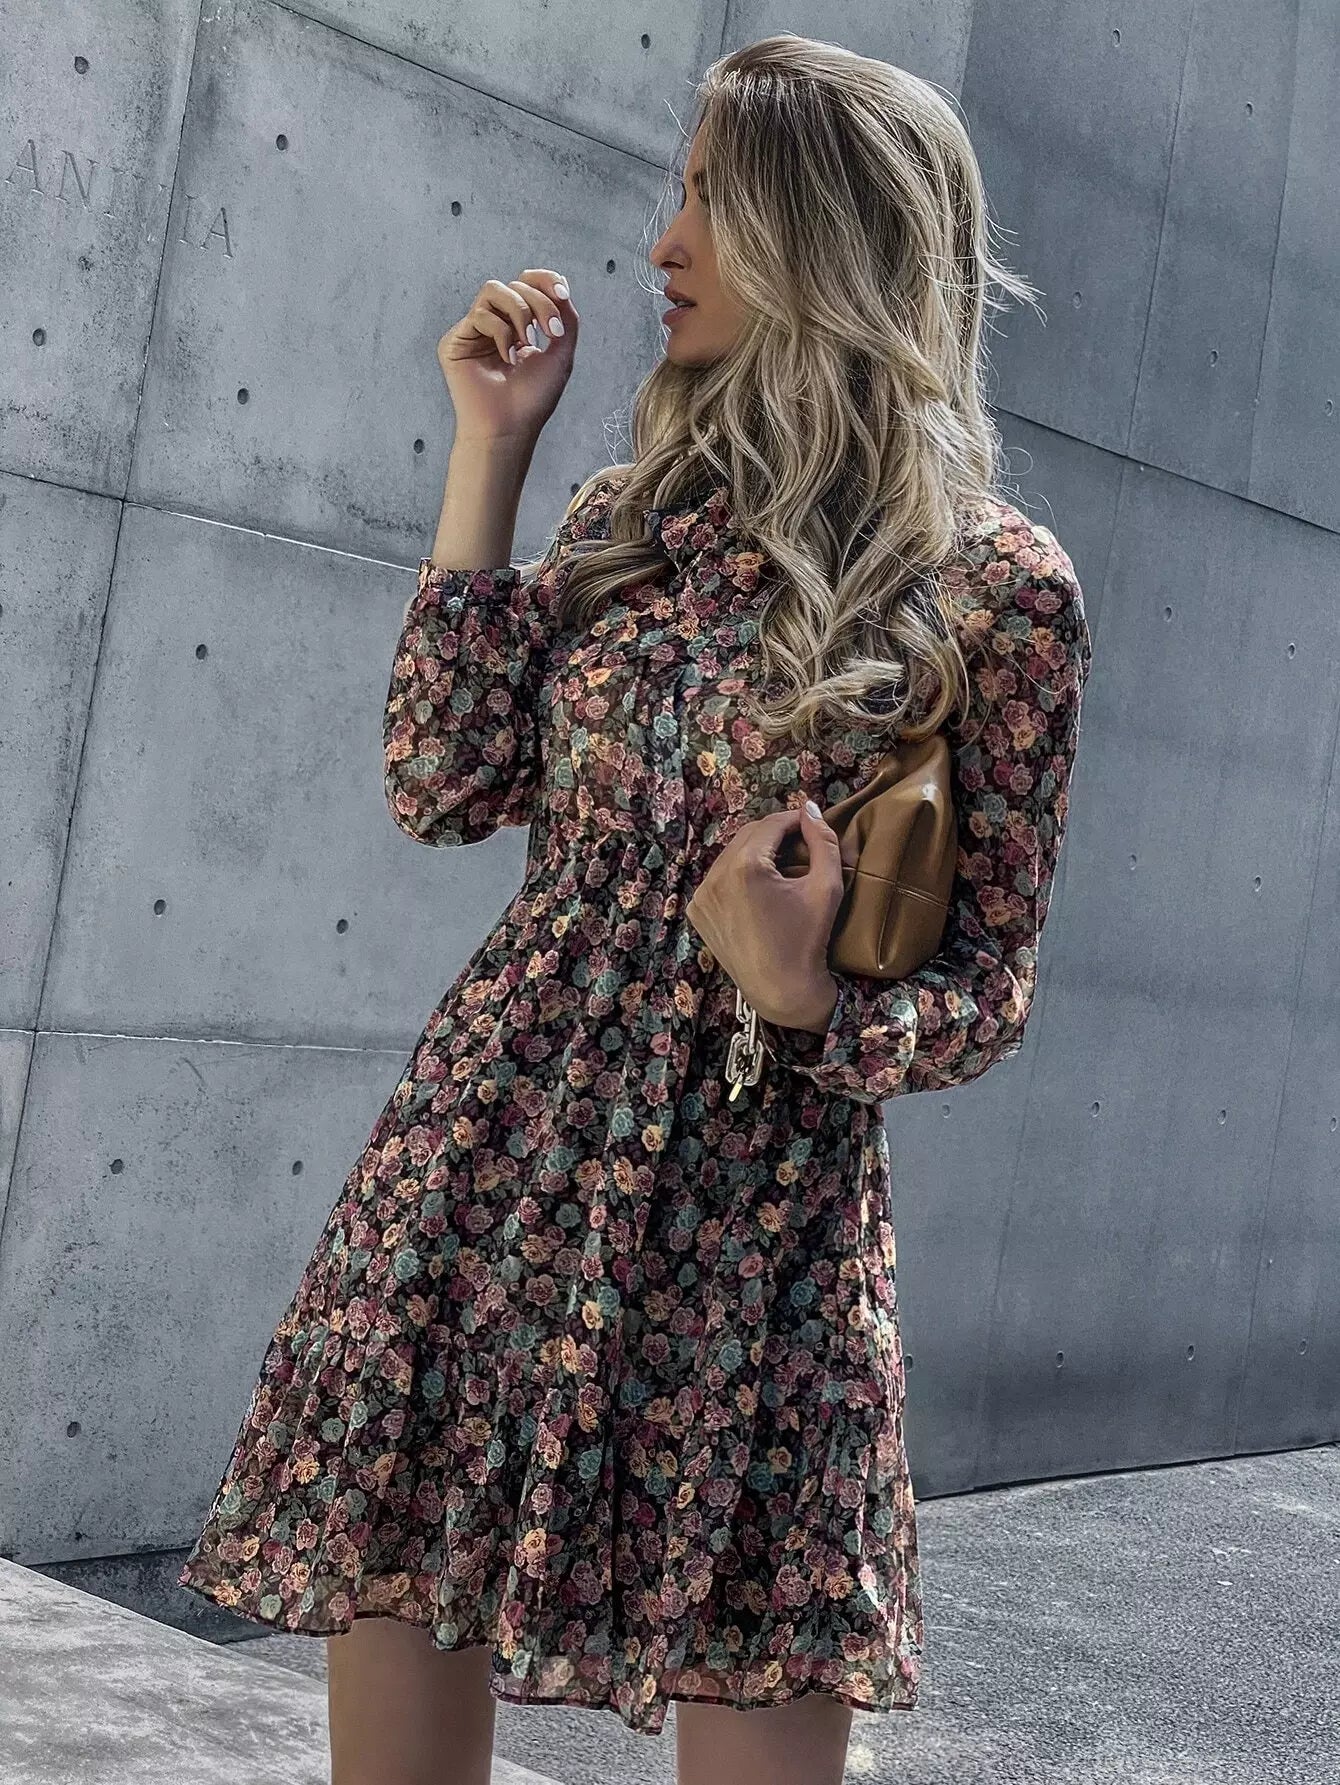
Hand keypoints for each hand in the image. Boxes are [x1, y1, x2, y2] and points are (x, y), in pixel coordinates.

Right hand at [437, 268, 577, 445]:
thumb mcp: (560, 355)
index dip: (544, 280)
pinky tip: (507, 358)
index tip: (562, 293)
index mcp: (518, 327)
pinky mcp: (455, 341)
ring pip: (494, 289)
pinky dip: (501, 333)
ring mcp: (474, 332)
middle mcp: (495, 325)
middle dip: (539, 303)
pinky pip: (480, 314)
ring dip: (519, 311)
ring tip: (527, 341)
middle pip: (516, 285)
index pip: (528, 285)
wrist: (509, 428)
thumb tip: (559, 286)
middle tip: (551, 332)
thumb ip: (565, 318)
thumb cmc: (532, 400)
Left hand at [685, 801, 847, 1031]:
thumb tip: (810, 809)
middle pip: (748, 836)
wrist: (781, 990)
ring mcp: (702, 895)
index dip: (794, 819)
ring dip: (756, 852)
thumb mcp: (826, 887)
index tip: (811, 824)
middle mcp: (715, 877)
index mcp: (745, 868)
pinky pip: (719, 879)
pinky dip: (738, 874)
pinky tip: (760, 886)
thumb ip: (823, 841)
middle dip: (774, 834)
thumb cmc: (808, 940)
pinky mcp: (698, 911)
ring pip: (731, 856)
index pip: (770, 825)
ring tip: (782, 862)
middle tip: (800, 840)